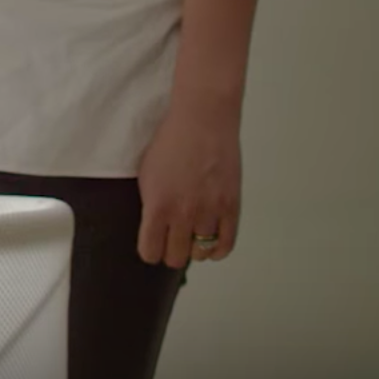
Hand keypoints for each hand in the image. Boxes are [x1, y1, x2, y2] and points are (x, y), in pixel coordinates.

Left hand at [136, 103, 240, 267]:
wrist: (202, 120)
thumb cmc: (170, 142)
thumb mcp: (147, 175)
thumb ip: (150, 205)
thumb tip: (153, 229)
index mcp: (157, 206)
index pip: (150, 251)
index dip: (150, 250)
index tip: (152, 244)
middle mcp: (183, 214)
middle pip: (176, 257)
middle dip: (171, 251)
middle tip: (172, 239)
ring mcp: (210, 212)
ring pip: (200, 253)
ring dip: (194, 247)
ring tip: (191, 235)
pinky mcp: (231, 207)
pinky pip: (225, 245)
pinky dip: (216, 250)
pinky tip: (210, 242)